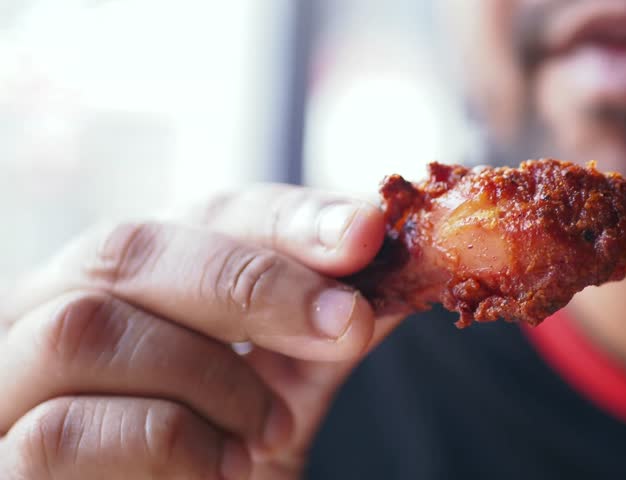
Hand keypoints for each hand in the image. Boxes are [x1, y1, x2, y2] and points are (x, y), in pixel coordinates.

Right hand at [0, 185, 402, 478]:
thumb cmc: (222, 461)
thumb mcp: (285, 387)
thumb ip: (325, 331)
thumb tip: (397, 278)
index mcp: (134, 278)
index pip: (204, 212)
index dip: (287, 218)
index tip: (366, 232)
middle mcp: (54, 307)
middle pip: (129, 247)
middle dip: (251, 283)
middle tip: (343, 323)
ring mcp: (12, 380)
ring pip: (87, 327)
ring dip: (208, 377)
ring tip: (269, 429)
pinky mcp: (5, 458)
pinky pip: (60, 430)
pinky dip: (166, 442)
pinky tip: (222, 469)